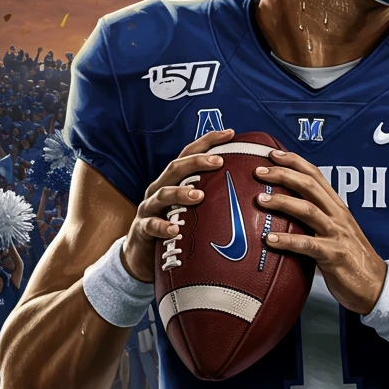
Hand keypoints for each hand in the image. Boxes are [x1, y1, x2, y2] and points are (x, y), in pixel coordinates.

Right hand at [121, 127, 235, 282]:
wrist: (142, 255)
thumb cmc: (173, 226)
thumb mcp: (189, 208)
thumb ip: (209, 197)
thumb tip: (247, 190)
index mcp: (172, 180)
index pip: (189, 154)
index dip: (208, 141)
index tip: (230, 133)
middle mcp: (159, 189)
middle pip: (175, 168)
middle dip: (196, 162)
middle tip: (218, 161)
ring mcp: (149, 208)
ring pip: (163, 194)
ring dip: (181, 192)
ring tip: (199, 195)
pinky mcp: (142, 229)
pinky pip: (151, 226)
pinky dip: (163, 226)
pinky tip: (174, 229)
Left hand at [252, 149, 386, 314]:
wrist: (376, 286)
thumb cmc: (351, 260)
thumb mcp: (335, 232)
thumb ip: (316, 221)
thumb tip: (285, 214)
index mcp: (337, 207)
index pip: (315, 175)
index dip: (294, 161)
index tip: (272, 153)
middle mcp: (338, 215)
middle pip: (309, 186)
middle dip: (283, 174)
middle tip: (259, 171)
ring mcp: (337, 234)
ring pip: (308, 210)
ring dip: (282, 202)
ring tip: (259, 200)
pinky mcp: (334, 255)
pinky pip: (307, 245)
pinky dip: (287, 240)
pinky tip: (269, 239)